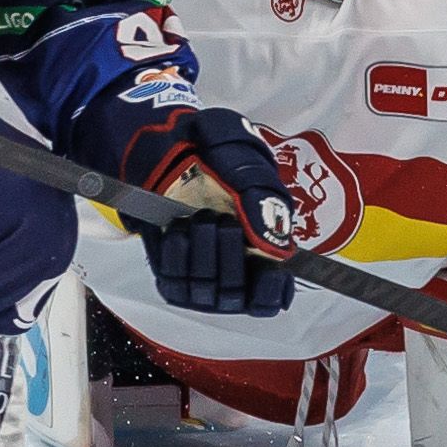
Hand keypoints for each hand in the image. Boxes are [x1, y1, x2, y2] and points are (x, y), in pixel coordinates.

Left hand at [133, 108, 296, 315]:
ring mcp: (200, 276)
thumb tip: (275, 247)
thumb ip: (267, 207)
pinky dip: (177, 253)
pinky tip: (180, 229)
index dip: (271, 290)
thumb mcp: (253, 174)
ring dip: (203, 252)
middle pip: (237, 294)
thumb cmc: (220, 161)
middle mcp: (233, 271)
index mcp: (264, 254)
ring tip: (200, 218)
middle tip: (224, 222)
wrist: (174, 149)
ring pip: (205, 290)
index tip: (268, 269)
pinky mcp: (170, 274)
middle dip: (231, 256)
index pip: (272, 297)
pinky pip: (173, 281)